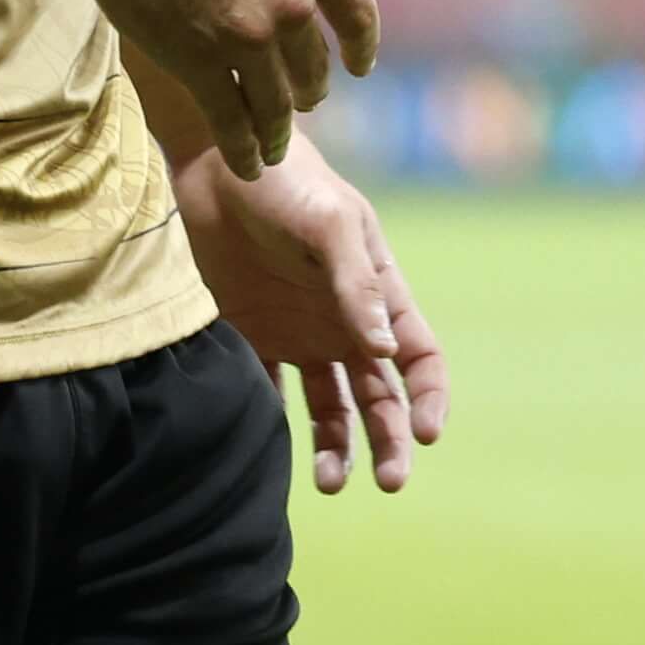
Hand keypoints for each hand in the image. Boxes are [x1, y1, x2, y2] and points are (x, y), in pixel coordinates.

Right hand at [59, 0, 380, 178]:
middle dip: (308, 91)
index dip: (360, 49)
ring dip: (277, 133)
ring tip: (272, 149)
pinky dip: (244, 150)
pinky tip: (247, 164)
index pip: (357, 16)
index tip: (356, 67)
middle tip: (298, 103)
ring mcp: (248, 37)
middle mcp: (293, 0)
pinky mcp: (200, 64)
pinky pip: (233, 123)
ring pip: (277, 105)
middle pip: (313, 67)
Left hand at [176, 134, 447, 494]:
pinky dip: (274, 424)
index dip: (429, 397)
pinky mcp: (254, 335)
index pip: (419, 357)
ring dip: (338, 448)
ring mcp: (300, 332)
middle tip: (389, 482)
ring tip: (330, 482)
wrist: (216, 162)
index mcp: (378, 293)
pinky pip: (270, 392)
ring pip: (331, 408)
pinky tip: (269, 447)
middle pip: (381, 397)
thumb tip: (386, 351)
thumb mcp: (331, 223)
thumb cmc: (287, 183)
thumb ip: (357, 284)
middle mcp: (345, 322)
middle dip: (391, 442)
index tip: (426, 434)